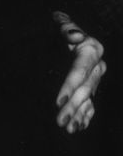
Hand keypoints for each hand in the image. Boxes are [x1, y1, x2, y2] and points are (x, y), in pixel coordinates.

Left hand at [53, 11, 105, 132]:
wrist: (64, 32)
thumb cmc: (59, 28)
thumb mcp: (62, 26)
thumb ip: (67, 29)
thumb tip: (75, 35)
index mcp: (91, 50)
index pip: (79, 72)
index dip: (69, 87)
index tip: (57, 101)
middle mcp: (97, 66)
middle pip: (84, 89)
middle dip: (72, 107)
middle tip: (59, 120)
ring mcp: (95, 78)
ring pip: (88, 100)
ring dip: (79, 116)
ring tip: (68, 129)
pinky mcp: (91, 87)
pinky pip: (91, 104)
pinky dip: (84, 116)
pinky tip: (78, 127)